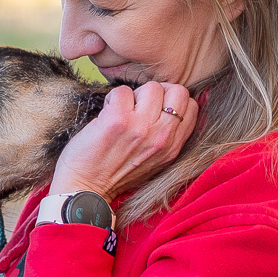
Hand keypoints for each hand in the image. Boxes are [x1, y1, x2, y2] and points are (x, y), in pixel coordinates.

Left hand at [48, 81, 197, 199]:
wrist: (86, 189)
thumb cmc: (115, 175)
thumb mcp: (154, 161)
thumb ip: (166, 137)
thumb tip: (169, 108)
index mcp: (173, 147)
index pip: (192, 107)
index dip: (173, 101)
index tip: (156, 109)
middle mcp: (162, 136)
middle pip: (178, 91)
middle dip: (158, 93)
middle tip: (140, 106)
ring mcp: (141, 127)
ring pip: (151, 87)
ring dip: (134, 95)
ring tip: (122, 111)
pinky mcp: (118, 120)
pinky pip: (122, 90)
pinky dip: (112, 98)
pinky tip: (107, 114)